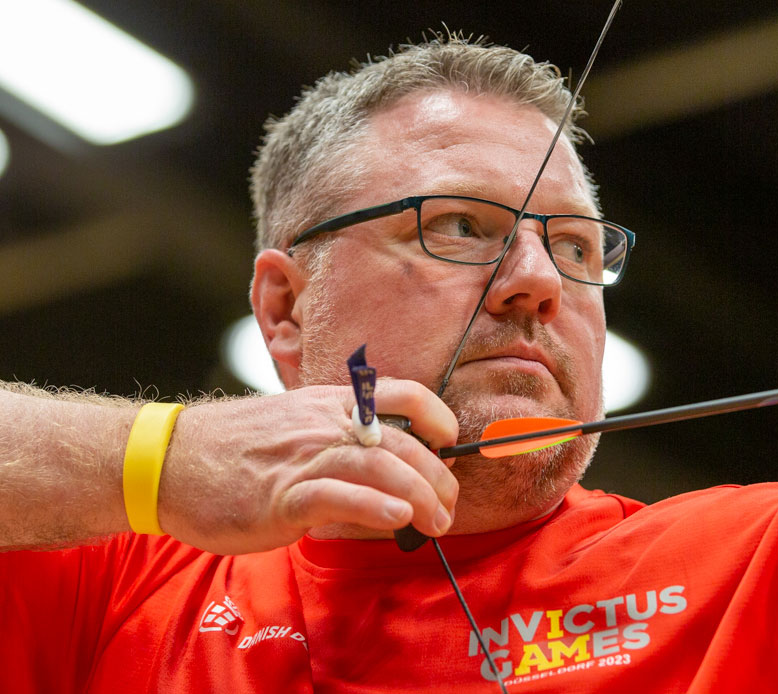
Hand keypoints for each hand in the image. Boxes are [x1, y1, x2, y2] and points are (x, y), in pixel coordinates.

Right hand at [157, 384, 457, 554]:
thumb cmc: (234, 451)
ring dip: (421, 496)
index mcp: (331, 405)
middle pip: (404, 442)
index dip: (437, 416)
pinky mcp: (282, 496)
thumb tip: (388, 470)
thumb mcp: (295, 427)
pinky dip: (375, 506)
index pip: (404, 394)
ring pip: (381, 467)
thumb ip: (339, 441)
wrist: (165, 460)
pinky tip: (398, 518)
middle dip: (438, 477)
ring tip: (439, 521)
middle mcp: (325, 425)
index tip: (449, 443)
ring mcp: (304, 458)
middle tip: (449, 507)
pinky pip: (339, 496)